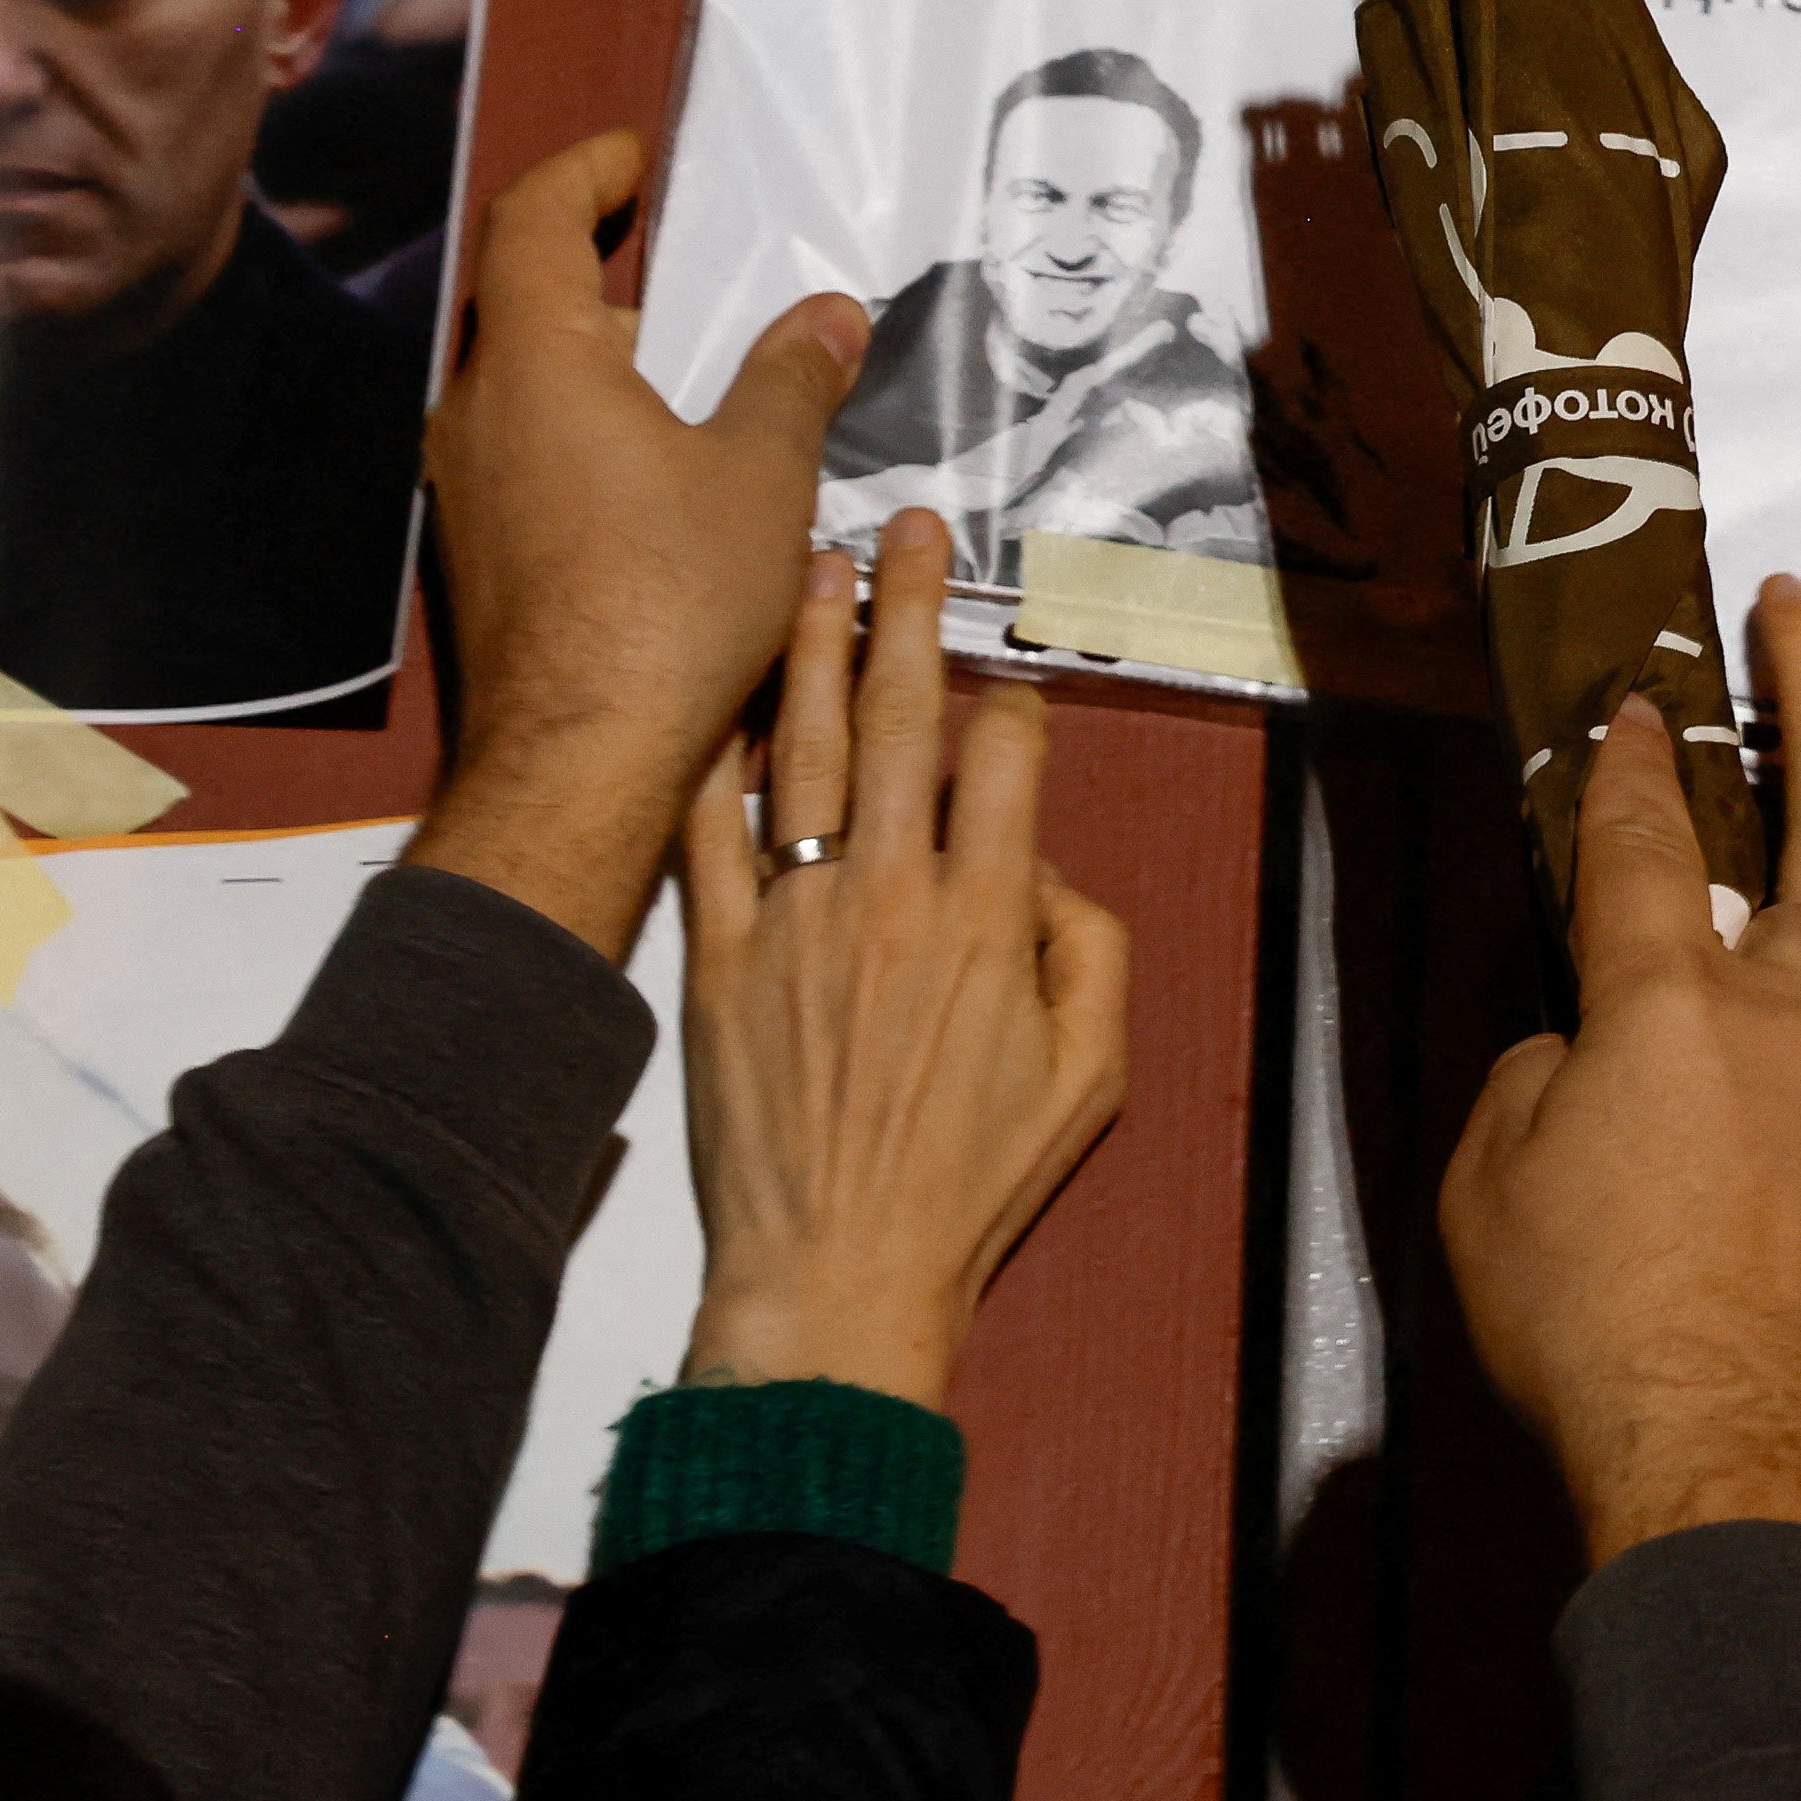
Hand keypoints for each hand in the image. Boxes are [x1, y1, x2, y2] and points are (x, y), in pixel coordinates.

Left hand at [409, 133, 870, 955]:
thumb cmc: (668, 606)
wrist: (578, 761)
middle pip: (529, 305)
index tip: (630, 160)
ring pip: (531, 390)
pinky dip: (592, 437)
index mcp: (536, 363)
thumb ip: (793, 381)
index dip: (583, 173)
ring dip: (607, 369)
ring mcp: (465, 488)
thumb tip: (827, 318)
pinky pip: (531, 458)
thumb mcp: (762, 476)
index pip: (534, 220)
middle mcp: (476, 413)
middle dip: (610, 279)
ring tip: (702, 390)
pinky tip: (668, 485)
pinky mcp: (480, 553)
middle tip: (689, 278)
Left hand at [672, 511, 1131, 1411]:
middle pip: (904, 714)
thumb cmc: (970, 1189)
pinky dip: (712, 755)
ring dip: (811, 645)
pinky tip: (716, 694)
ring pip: (804, 748)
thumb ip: (1090, 952)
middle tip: (905, 526)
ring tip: (813, 566)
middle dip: (907, 605)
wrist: (837, 1275)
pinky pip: (708, 831)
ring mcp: (795, 920)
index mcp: (991, 921)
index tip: (1009, 688)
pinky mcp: (716, 956)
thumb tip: (1047, 874)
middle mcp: (892, 896)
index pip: (1005, 758)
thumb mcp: (1092, 1077)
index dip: (1014, 702)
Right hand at [1442, 702, 1800, 1562]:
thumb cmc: (1595, 1326)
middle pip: (1796, 917)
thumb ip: (1533, 1089)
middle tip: (1723, 956)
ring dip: (1798, 1039)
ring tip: (1753, 1100)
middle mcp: (1788, 1032)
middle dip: (1764, 912)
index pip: (1643, 852)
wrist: (1746, 1463)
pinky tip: (1779, 1218)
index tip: (1638, 713)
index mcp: (1669, 1005)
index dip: (1630, 776)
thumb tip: (1578, 1059)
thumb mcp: (1489, 1193)